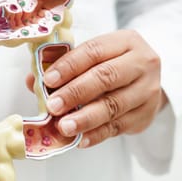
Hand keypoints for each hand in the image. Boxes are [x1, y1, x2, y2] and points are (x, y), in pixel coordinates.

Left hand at [27, 30, 167, 147]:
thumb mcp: (93, 56)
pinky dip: (97, 134)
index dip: (69, 65)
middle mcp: (142, 63)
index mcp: (125, 41)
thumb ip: (64, 65)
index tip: (48, 80)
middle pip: (106, 77)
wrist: (146, 80)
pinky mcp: (147, 114)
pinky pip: (119, 127)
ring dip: (85, 118)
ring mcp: (147, 90)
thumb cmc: (113, 64)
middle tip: (53, 106)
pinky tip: (80, 139)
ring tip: (64, 126)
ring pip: (114, 105)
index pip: (94, 51)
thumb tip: (33, 80)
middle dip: (76, 93)